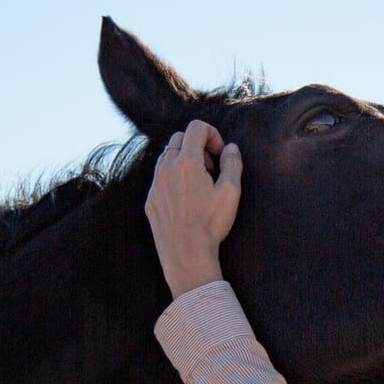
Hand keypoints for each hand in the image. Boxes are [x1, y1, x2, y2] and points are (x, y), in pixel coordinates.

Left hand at [145, 120, 243, 296]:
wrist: (186, 255)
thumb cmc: (210, 225)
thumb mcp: (231, 192)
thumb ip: (232, 164)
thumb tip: (231, 148)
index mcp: (187, 163)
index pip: (196, 127)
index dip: (212, 134)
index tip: (220, 153)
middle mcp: (166, 169)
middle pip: (179, 138)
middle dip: (198, 145)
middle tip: (211, 168)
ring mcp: (155, 185)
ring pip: (167, 157)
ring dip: (184, 161)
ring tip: (199, 183)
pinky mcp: (150, 200)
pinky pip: (160, 177)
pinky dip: (174, 177)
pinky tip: (186, 198)